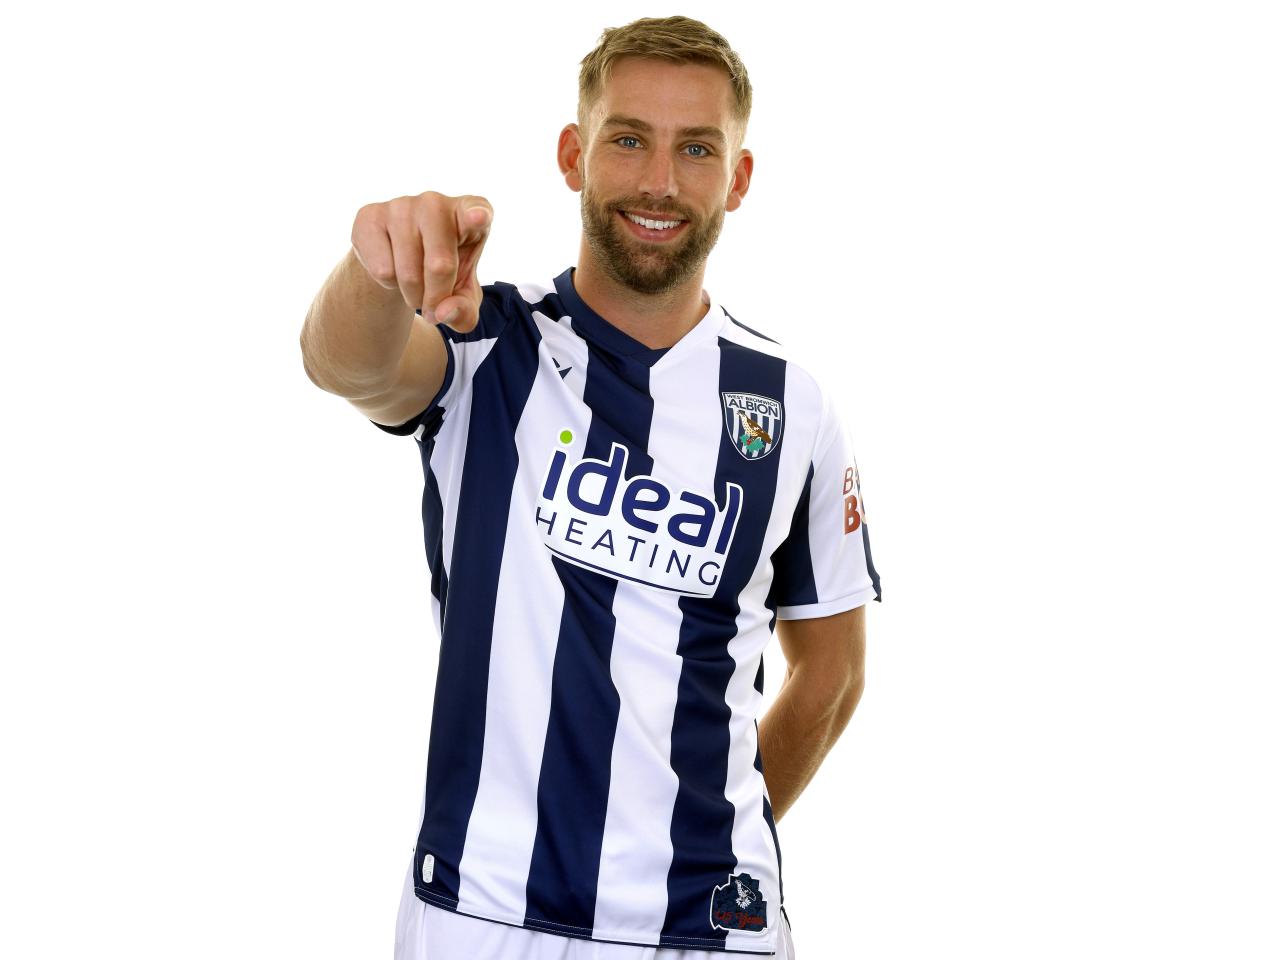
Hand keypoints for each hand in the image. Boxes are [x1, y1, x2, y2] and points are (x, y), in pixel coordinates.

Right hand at [350, 191, 492, 332]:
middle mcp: (436, 203)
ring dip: (412, 296)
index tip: (479, 217)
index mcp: (470, 214)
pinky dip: (389, 284)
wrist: (398, 258)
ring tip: (414, 286)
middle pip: (440, 265)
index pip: (477, 210)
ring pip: (408, 274)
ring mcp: (401, 205)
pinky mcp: (370, 216)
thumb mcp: (462, 296)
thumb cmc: (442, 274)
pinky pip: (382, 270)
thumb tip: (443, 312)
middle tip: (432, 305)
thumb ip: (465, 311)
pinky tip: (392, 268)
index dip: (477, 215)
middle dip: (436, 298)